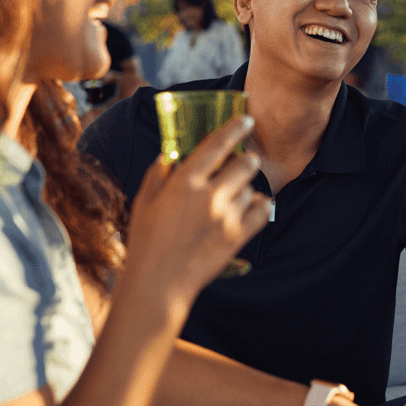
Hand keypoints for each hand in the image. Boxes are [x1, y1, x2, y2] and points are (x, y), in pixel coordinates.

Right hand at [125, 115, 270, 303]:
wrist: (158, 285)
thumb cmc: (145, 243)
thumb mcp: (143, 203)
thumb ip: (157, 175)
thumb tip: (168, 156)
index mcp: (183, 183)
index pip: (216, 145)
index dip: (234, 129)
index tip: (246, 120)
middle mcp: (208, 196)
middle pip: (244, 164)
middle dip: (247, 160)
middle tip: (244, 162)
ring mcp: (226, 217)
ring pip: (251, 189)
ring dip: (247, 188)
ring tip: (234, 197)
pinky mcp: (237, 237)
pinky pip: (262, 212)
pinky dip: (261, 206)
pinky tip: (252, 207)